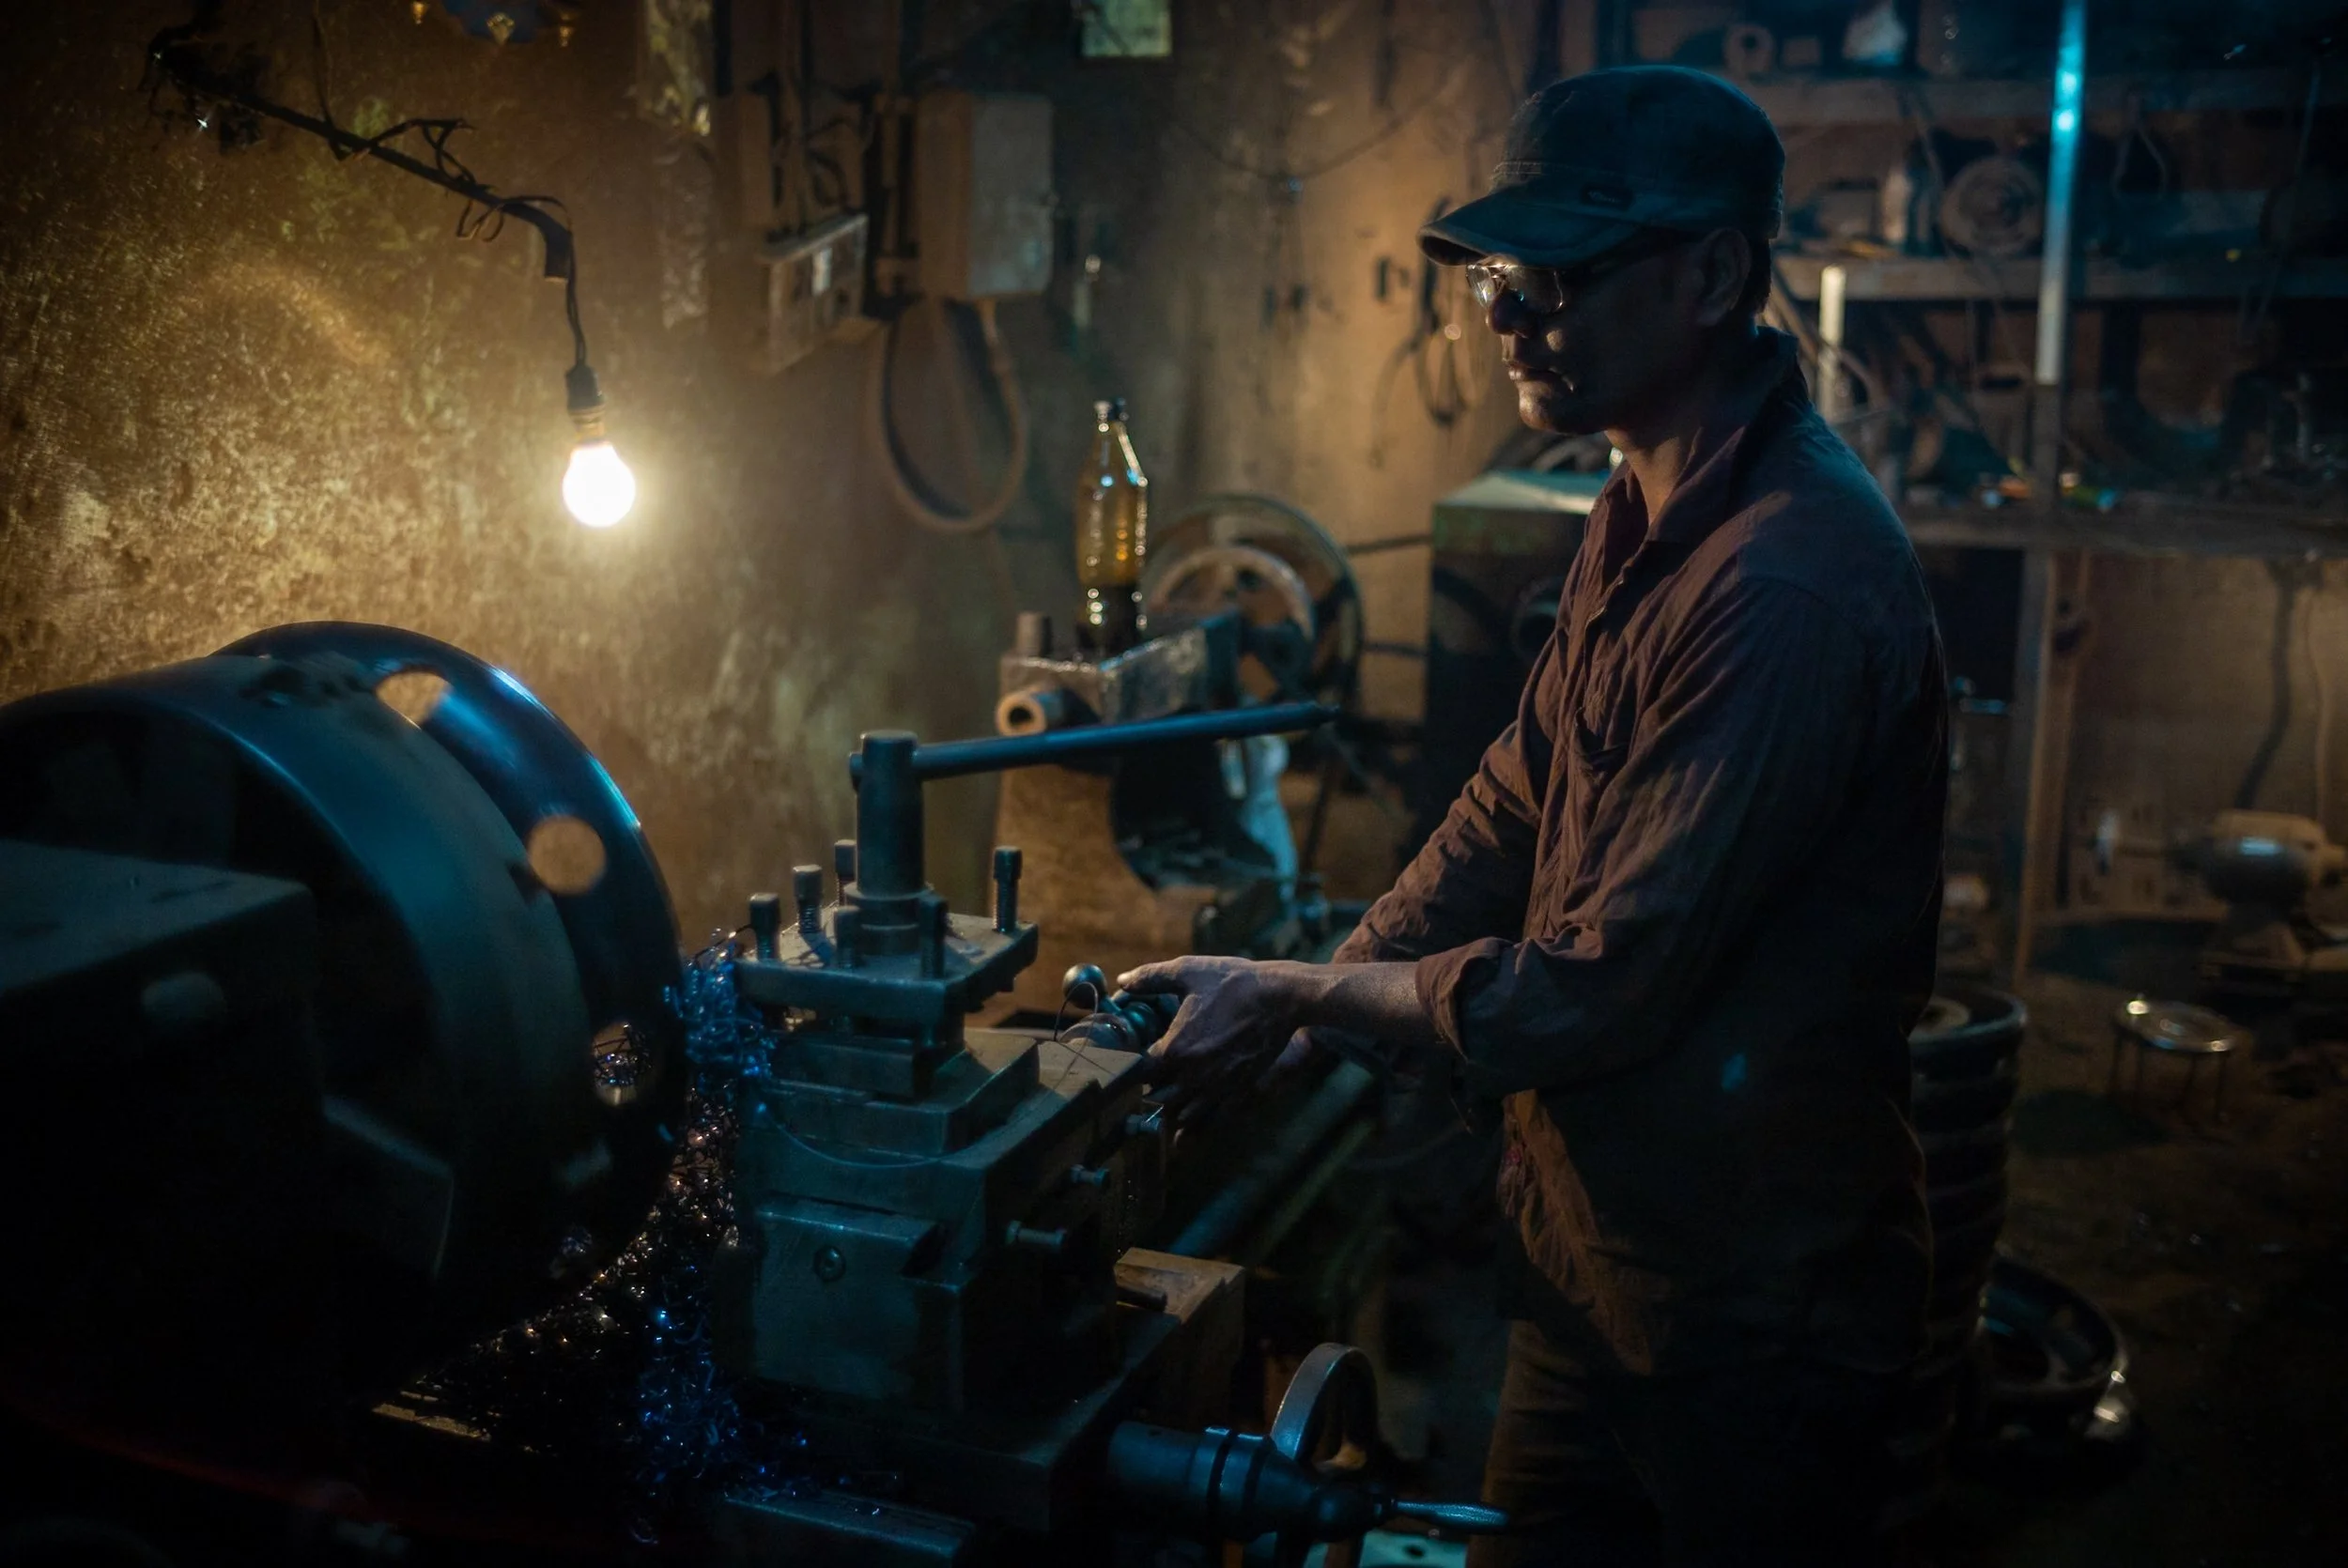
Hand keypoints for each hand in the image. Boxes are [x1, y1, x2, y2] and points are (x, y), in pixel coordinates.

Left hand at [1116, 957, 1322, 1123]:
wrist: (1281, 997)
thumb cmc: (1233, 982)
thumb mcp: (1188, 971)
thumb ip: (1150, 978)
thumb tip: (1122, 981)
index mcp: (1175, 1049)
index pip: (1139, 1075)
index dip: (1130, 1071)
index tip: (1129, 1063)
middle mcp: (1193, 1075)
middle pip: (1158, 1100)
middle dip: (1149, 1092)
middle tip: (1146, 1083)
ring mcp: (1217, 1088)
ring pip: (1183, 1116)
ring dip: (1170, 1111)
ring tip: (1165, 1103)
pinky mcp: (1238, 1092)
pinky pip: (1212, 1121)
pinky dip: (1197, 1128)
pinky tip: (1188, 1130)